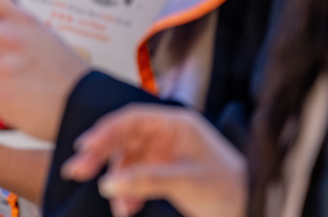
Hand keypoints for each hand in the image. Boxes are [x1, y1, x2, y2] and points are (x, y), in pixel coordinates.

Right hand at [60, 105, 245, 216]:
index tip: (83, 149)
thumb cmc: (230, 188)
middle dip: (101, 156)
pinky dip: (129, 193)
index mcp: (176, 124)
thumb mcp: (186, 182)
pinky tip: (128, 209)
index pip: (131, 119)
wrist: (251, 208)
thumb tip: (109, 183)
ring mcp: (165, 153)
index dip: (104, 132)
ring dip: (118, 183)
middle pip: (124, 138)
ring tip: (120, 208)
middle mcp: (168, 134)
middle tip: (76, 171)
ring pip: (127, 161)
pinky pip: (136, 178)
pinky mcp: (165, 172)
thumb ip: (146, 179)